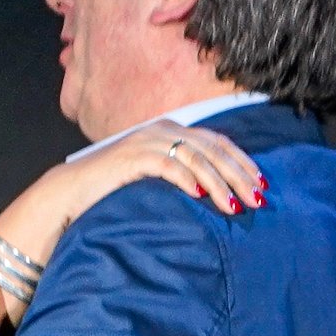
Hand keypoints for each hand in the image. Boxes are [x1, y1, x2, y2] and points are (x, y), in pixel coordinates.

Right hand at [0, 123, 263, 325]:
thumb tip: (222, 195)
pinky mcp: (130, 157)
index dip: (243, 162)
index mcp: (172, 132)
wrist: (71, 194)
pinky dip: (187, 179)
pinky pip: (166, 164)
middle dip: (239, 174)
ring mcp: (146, 141)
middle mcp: (161, 130)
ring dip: (219, 181)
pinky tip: (202, 197)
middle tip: (259, 199)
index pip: (218, 142)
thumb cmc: (117, 191)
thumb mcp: (158, 180)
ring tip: (235, 206)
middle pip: (212, 148)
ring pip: (194, 156)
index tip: (263, 185)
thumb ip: (185, 177)